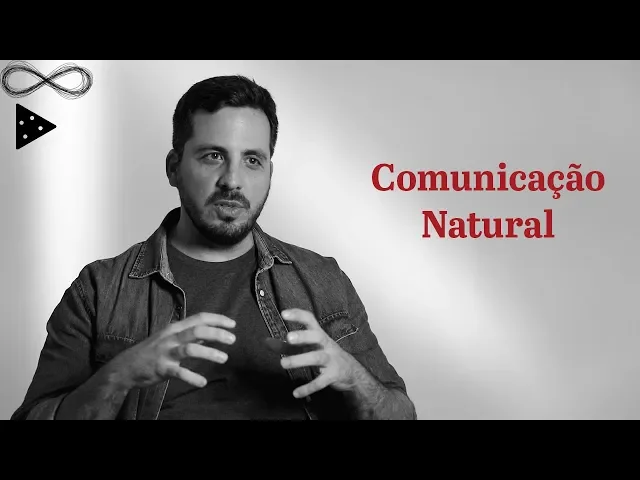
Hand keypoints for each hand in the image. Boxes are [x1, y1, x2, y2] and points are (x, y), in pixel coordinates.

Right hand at [108, 312, 235, 389]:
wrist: (126, 367)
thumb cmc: (151, 351)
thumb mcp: (170, 338)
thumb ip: (189, 335)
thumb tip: (210, 333)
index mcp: (175, 328)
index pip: (199, 318)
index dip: (217, 319)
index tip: (232, 324)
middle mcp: (171, 337)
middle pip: (197, 330)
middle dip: (217, 334)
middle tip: (233, 339)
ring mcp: (166, 353)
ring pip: (191, 349)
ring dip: (210, 353)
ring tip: (224, 358)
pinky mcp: (161, 369)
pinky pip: (179, 373)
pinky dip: (192, 378)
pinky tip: (203, 382)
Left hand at [280, 308, 359, 398]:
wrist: (352, 372)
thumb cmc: (325, 354)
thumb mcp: (309, 347)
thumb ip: (287, 346)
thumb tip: (266, 342)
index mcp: (320, 335)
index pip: (310, 320)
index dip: (298, 315)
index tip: (284, 313)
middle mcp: (326, 345)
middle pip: (317, 336)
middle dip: (303, 336)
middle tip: (288, 338)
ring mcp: (331, 360)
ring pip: (317, 358)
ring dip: (300, 360)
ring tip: (283, 363)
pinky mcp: (333, 376)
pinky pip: (321, 382)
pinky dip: (308, 387)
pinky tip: (296, 393)